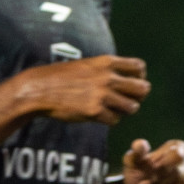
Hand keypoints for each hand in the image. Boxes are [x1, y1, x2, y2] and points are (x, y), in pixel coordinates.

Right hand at [11, 55, 149, 125]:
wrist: (40, 89)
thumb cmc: (62, 77)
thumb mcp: (88, 65)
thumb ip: (108, 69)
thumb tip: (128, 80)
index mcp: (107, 62)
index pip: (140, 67)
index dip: (140, 77)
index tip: (131, 83)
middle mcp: (108, 77)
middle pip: (143, 88)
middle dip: (138, 96)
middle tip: (127, 100)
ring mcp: (102, 95)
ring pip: (132, 107)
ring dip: (125, 110)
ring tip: (114, 109)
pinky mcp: (94, 111)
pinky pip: (115, 120)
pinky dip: (110, 120)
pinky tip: (100, 116)